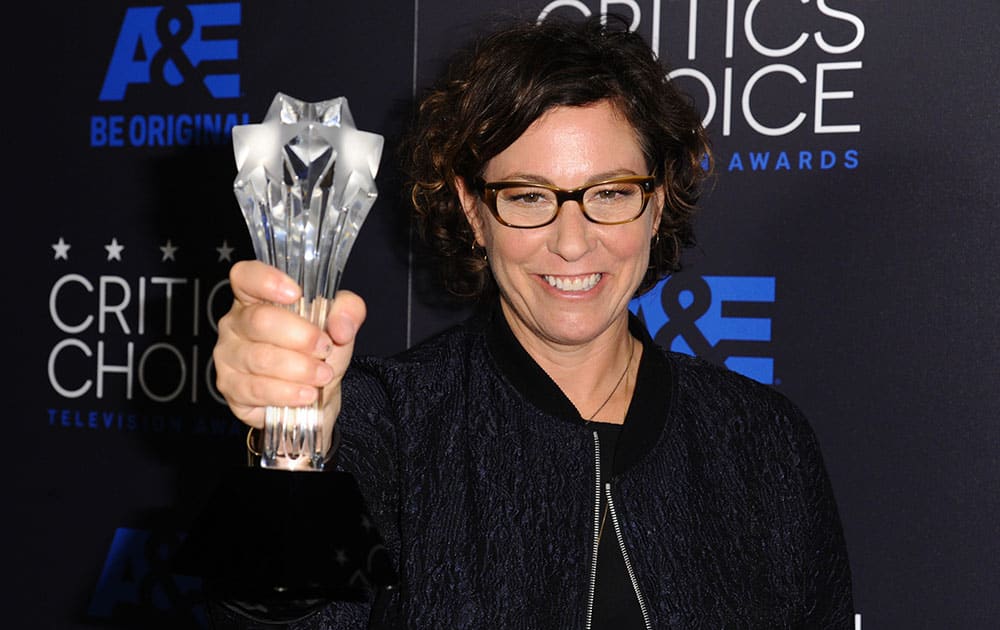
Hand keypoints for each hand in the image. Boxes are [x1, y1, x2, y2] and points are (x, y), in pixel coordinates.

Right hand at [213, 260, 366, 454]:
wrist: (314, 395)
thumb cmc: (317, 349)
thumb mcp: (339, 324)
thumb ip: (348, 311)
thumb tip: (341, 327)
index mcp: (256, 296)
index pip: (245, 276)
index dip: (266, 281)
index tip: (296, 294)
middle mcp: (236, 322)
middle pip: (260, 320)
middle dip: (300, 336)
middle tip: (325, 348)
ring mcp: (228, 355)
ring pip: (260, 358)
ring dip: (299, 369)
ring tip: (323, 375)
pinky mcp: (230, 388)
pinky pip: (256, 389)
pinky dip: (287, 393)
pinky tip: (306, 394)